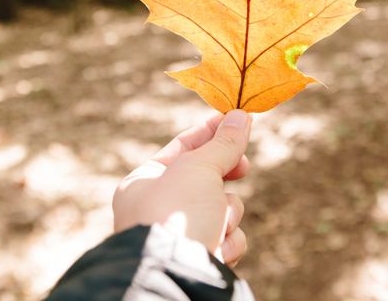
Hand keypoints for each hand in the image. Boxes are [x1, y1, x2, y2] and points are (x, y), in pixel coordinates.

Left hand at [112, 110, 251, 266]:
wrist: (175, 272)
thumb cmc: (176, 213)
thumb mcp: (200, 167)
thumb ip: (223, 142)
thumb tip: (241, 115)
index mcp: (145, 182)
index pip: (182, 148)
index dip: (211, 132)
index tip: (236, 118)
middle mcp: (159, 209)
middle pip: (206, 178)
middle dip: (225, 176)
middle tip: (242, 166)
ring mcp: (181, 235)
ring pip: (222, 208)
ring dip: (228, 211)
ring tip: (219, 220)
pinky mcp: (202, 257)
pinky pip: (227, 237)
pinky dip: (229, 240)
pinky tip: (219, 246)